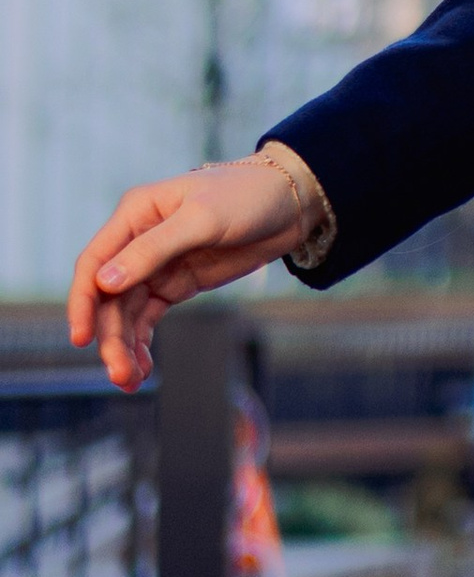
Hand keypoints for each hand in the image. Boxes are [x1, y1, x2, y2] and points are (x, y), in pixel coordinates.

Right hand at [68, 157, 306, 391]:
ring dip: (124, 347)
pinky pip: (148, 318)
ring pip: (126, 313)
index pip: (94, 262)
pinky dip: (142, 343)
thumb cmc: (246, 196)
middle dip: (110, 337)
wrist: (289, 204)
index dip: (82, 302)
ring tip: (130, 380)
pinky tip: (143, 368)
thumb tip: (105, 282)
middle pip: (108, 297)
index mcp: (136, 214)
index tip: (82, 338)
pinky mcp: (176, 284)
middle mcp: (138, 241)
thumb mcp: (202, 219)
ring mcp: (156, 265)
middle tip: (119, 373)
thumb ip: (154, 249)